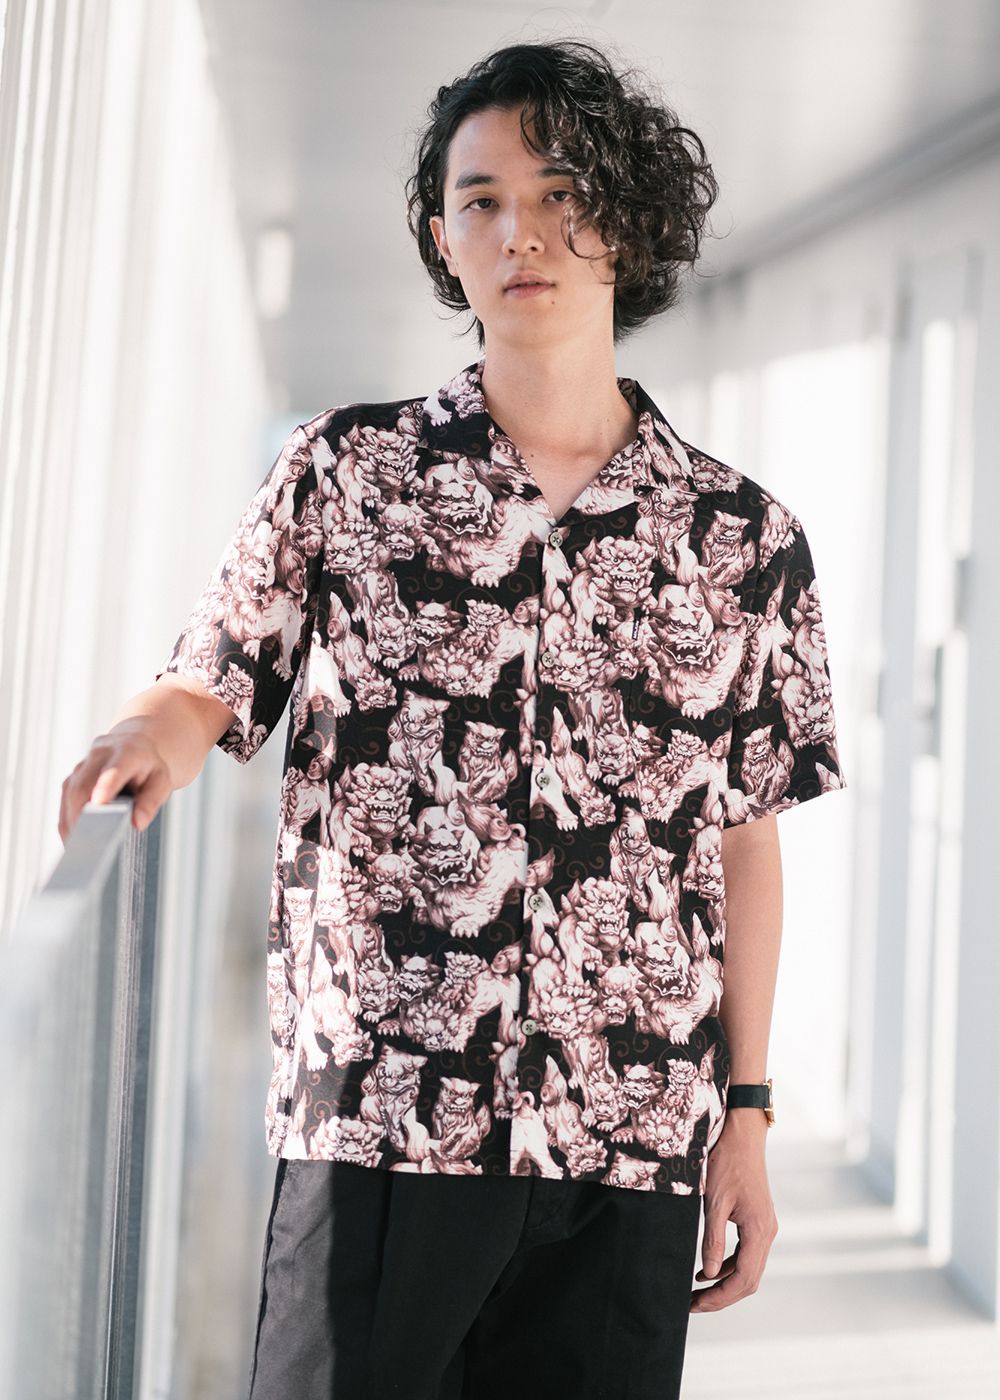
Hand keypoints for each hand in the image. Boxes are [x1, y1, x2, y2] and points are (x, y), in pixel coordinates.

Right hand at [59, 722, 172, 843]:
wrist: (134, 745)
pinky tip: (74, 840)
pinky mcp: (72, 778)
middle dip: (82, 816)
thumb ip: (151, 801)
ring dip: (72, 822)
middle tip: (89, 845)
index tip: (99, 804)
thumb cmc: (149, 767)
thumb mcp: (161, 782)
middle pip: (83, 786)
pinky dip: (67, 822)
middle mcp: (100, 754)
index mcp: (127, 752)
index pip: (114, 770)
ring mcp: (82, 765)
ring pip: (69, 795)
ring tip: (80, 849)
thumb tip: (137, 823)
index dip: (105, 787)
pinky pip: (64, 801)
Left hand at [689, 1114, 777, 1312]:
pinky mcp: (757, 1220)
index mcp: (760, 1231)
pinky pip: (745, 1253)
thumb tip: (706, 1273)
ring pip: (747, 1269)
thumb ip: (712, 1239)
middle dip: (721, 1297)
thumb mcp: (714, 1201)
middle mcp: (767, 1233)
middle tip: (693, 1305)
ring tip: (697, 1293)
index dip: (719, 1297)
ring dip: (724, 1284)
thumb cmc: (727, 1162)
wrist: (742, 1135)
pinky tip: (707, 1270)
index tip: (696, 1304)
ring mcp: (764, 1227)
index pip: (743, 1279)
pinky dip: (727, 1266)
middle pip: (748, 1280)